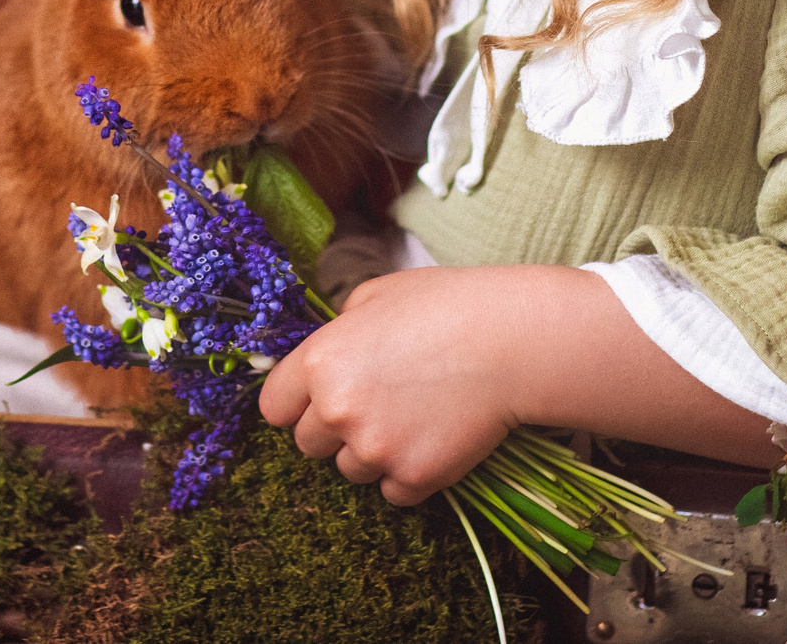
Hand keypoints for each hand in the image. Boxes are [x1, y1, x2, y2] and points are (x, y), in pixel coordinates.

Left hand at [259, 265, 538, 505]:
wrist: (511, 341)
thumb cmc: (447, 306)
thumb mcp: (377, 295)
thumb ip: (341, 328)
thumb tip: (331, 352)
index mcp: (320, 361)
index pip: (274, 407)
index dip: (296, 404)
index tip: (316, 402)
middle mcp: (337, 410)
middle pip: (309, 444)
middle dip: (335, 429)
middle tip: (379, 403)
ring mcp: (374, 448)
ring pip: (350, 470)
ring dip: (373, 452)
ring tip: (414, 414)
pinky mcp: (413, 477)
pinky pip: (392, 491)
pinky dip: (410, 472)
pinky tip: (435, 435)